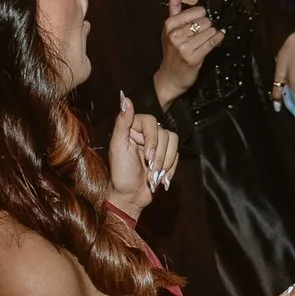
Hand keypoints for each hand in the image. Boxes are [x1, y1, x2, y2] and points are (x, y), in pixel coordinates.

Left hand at [103, 94, 179, 217]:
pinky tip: (160, 177)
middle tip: (149, 170)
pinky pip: (177, 154)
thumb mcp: (118, 147)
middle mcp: (146, 133)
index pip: (151, 122)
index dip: (152, 139)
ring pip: (174, 142)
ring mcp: (158, 144)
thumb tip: (125, 99)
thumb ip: (122, 122)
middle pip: (164, 134)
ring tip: (154, 176)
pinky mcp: (166, 155)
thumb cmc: (121, 173)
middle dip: (158, 156)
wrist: (131, 196)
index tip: (147, 156)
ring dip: (165, 162)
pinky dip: (170, 168)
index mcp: (132, 128)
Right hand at [155, 0, 222, 105]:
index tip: (197, 24)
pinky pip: (213, 42)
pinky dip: (218, 39)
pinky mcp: (194, 58)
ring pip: (210, 31)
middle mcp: (175, 35)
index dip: (201, 18)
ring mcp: (184, 47)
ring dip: (212, 35)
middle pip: (205, 21)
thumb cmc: (171, 50)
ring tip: (205, 41)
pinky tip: (217, 39)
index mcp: (169, 24)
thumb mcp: (169, 26)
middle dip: (206, 28)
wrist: (169, 77)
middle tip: (199, 36)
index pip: (197, 11)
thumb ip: (174, 4)